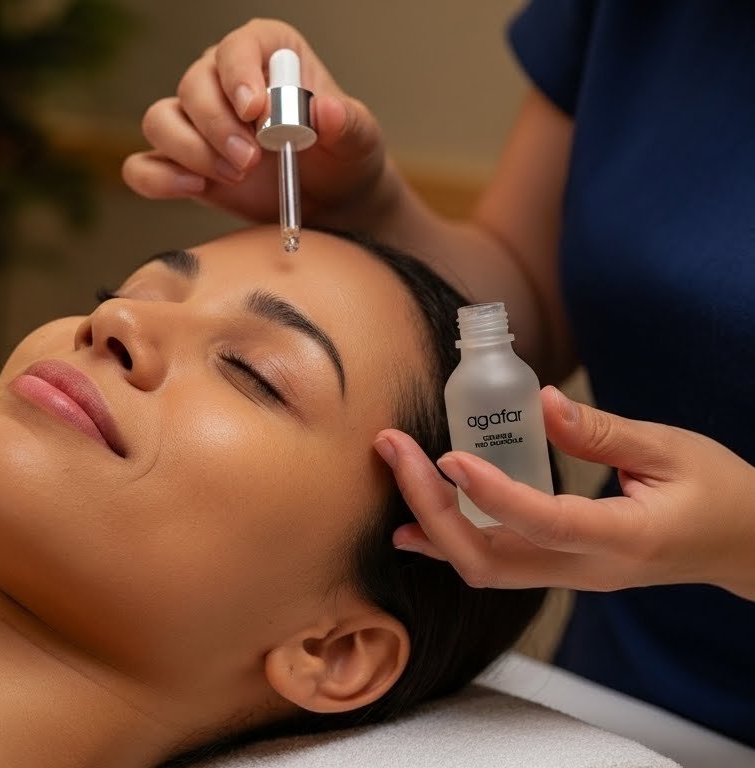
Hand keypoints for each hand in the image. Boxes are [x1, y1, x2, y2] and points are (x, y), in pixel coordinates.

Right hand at [121, 18, 394, 228]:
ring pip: (160, 119)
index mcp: (268, 54)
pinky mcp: (178, 163)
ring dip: (191, 150)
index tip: (255, 109)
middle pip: (194, 83)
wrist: (328, 204)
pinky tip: (195, 188)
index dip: (240, 72)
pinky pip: (143, 165)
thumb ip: (348, 124)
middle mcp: (223, 80)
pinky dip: (160, 179)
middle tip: (250, 160)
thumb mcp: (359, 142)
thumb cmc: (342, 160)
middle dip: (218, 125)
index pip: (239, 46)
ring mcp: (195, 122)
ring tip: (234, 176)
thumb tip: (326, 111)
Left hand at [373, 386, 754, 600]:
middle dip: (432, 507)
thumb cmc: (716, 491)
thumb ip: (603, 431)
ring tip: (395, 468)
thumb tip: (538, 400)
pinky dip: (448, 540)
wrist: (743, 545)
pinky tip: (413, 518)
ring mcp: (570, 577)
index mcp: (625, 540)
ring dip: (431, 521)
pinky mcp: (558, 569)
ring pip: (484, 568)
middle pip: (490, 560)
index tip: (449, 456)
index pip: (545, 525)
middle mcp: (588, 570)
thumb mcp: (672, 450)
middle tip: (394, 448)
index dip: (492, 493)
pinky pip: (494, 563)